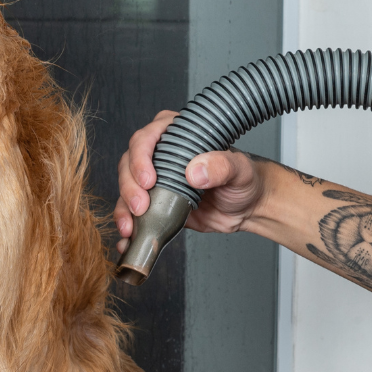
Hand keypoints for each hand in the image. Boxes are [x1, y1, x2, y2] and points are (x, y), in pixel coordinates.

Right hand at [112, 111, 268, 253]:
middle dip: (129, 186)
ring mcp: (156, 179)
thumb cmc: (244, 180)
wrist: (248, 208)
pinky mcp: (155, 203)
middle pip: (129, 163)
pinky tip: (128, 236)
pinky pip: (132, 211)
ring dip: (123, 207)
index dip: (141, 157)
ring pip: (126, 187)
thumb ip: (220, 166)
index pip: (146, 138)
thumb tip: (195, 171)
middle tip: (140, 206)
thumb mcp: (238, 169)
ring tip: (130, 226)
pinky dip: (126, 224)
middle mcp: (161, 154)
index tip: (149, 179)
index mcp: (178, 135)